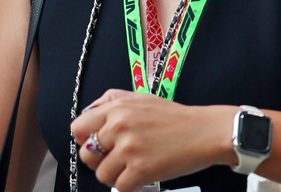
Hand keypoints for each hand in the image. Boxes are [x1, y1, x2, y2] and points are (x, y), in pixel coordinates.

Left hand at [69, 90, 234, 191]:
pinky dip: (128, 186)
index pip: (77, 128)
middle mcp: (118, 127)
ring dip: (114, 176)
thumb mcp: (138, 97)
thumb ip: (111, 101)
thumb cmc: (173, 116)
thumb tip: (89, 112)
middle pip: (87, 155)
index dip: (83, 140)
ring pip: (102, 174)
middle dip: (98, 161)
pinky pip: (120, 187)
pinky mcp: (142, 169)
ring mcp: (129, 149)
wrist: (203, 131)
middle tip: (113, 161)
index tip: (95, 145)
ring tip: (128, 170)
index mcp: (115, 108)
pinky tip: (138, 179)